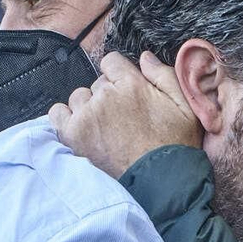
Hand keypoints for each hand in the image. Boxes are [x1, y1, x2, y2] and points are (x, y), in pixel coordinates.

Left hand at [48, 51, 201, 176]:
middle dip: (107, 94)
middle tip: (121, 117)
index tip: (126, 91)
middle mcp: (104, 96)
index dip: (119, 76)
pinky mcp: (72, 135)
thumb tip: (145, 57)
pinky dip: (67, 119)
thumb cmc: (175, 146)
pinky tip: (84, 129)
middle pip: (96, 82)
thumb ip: (164, 75)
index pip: (111, 61)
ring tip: (105, 127)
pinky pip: (57, 114)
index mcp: (131, 84)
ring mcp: (86, 116)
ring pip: (78, 97)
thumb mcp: (184, 106)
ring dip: (88, 107)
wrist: (160, 184)